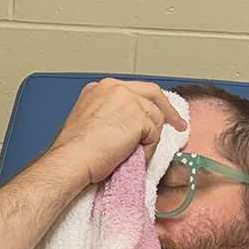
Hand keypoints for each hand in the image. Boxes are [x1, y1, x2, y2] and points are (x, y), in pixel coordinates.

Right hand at [46, 78, 187, 187]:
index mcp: (101, 88)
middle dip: (168, 110)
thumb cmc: (74, 151)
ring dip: (151, 137)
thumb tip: (127, 126)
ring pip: (155, 117)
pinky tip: (136, 157)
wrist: (71, 160)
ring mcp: (128, 100)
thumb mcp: (89, 121)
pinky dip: (149, 148)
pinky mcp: (138, 116)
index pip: (134, 90)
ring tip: (138, 154)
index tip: (156, 113)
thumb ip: (109, 114)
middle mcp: (115, 87)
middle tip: (178, 124)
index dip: (148, 103)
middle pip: (152, 94)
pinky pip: (154, 134)